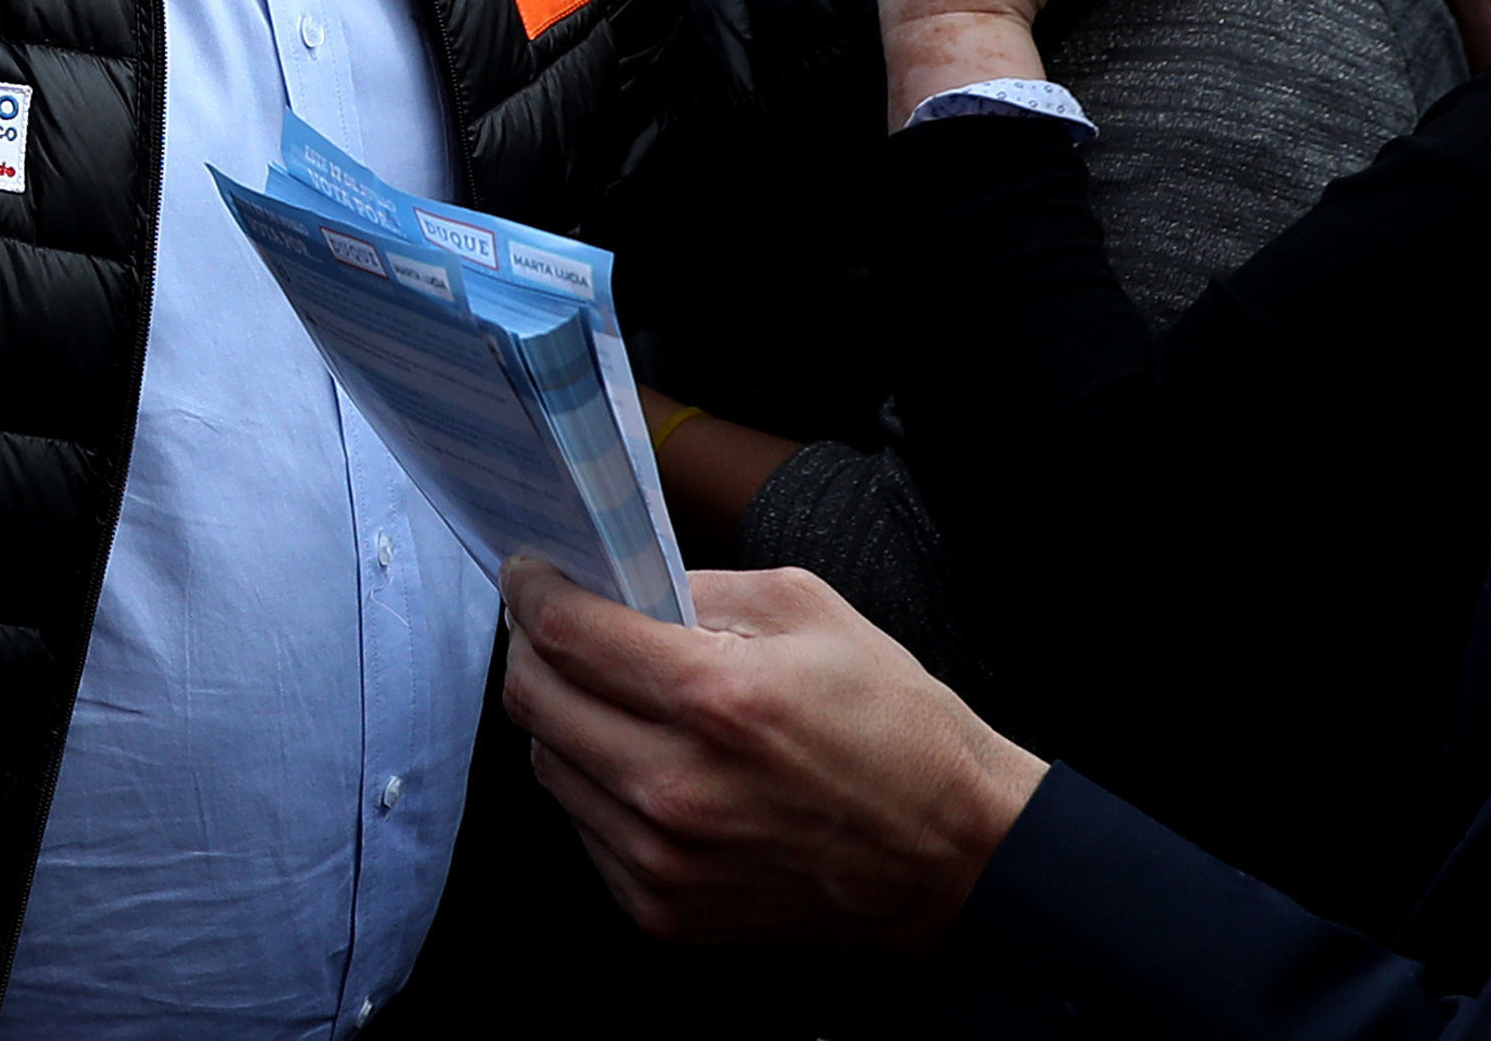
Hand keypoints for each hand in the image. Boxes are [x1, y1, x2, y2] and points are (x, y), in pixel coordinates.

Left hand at [502, 560, 1047, 950]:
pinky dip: (597, 788)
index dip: (532, 592)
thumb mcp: (812, 612)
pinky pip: (585, 831)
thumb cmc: (897, 730)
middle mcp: (676, 788)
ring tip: (609, 697)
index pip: (565, 635)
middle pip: (535, 702)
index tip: (531, 575)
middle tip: (556, 628)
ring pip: (549, 767)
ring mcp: (665, 862)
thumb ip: (702, 589)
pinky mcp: (665, 914)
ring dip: (563, 721)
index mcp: (715, 699)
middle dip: (534, 650)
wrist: (959, 862)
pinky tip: (645, 764)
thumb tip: (618, 582)